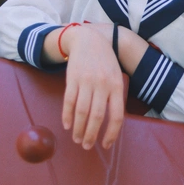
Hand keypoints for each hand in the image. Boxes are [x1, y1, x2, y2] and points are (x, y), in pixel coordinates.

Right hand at [59, 24, 123, 149]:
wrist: (89, 39)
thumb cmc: (105, 61)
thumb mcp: (116, 76)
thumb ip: (114, 96)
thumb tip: (111, 124)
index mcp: (117, 86)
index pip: (117, 116)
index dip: (111, 134)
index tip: (105, 145)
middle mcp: (102, 84)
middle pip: (97, 117)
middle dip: (91, 135)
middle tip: (86, 146)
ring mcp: (87, 81)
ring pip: (81, 112)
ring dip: (78, 129)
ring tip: (76, 139)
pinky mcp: (73, 78)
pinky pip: (69, 101)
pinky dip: (67, 116)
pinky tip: (67, 125)